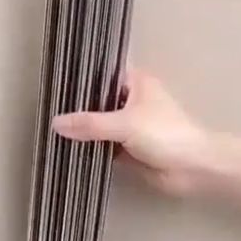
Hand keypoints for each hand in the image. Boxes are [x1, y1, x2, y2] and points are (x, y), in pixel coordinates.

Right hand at [52, 71, 207, 194]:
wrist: (193, 168)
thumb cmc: (166, 135)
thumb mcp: (125, 124)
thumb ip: (90, 124)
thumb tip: (56, 123)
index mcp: (136, 82)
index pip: (103, 73)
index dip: (82, 76)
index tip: (56, 80)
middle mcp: (132, 100)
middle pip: (98, 100)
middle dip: (77, 107)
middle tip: (47, 106)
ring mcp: (130, 125)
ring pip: (100, 124)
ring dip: (83, 129)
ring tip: (50, 127)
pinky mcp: (129, 148)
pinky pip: (104, 145)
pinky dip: (90, 147)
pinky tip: (67, 147)